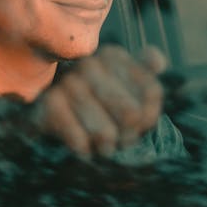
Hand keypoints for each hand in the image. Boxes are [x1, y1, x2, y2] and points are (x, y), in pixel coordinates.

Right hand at [32, 45, 166, 157]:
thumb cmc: (97, 101)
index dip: (149, 117)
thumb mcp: (125, 83)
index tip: (139, 123)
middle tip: (119, 139)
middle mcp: (89, 63)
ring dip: (106, 147)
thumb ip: (145, 70)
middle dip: (128, 136)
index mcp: (113, 55)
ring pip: (105, 133)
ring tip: (101, 145)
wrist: (51, 114)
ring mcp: (67, 83)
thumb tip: (158, 62)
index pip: (151, 93)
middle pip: (131, 115)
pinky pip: (80, 142)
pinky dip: (85, 150)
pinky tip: (82, 147)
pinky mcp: (49, 105)